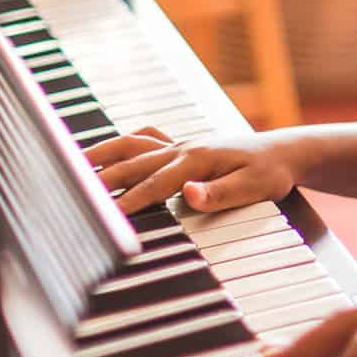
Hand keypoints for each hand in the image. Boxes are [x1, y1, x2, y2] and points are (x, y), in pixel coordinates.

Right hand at [84, 126, 303, 215]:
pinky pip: (145, 140)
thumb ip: (220, 193)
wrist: (285, 152)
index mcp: (198, 159)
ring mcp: (181, 144)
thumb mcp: (255, 187)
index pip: (155, 184)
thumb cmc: (272, 172)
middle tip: (71, 193)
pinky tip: (108, 152)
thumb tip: (190, 194)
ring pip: (132, 145)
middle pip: (133, 163)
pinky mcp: (182, 146)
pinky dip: (123, 145)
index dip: (129, 201)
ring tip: (71, 163)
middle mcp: (184, 148)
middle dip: (101, 178)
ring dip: (103, 153)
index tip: (106, 216)